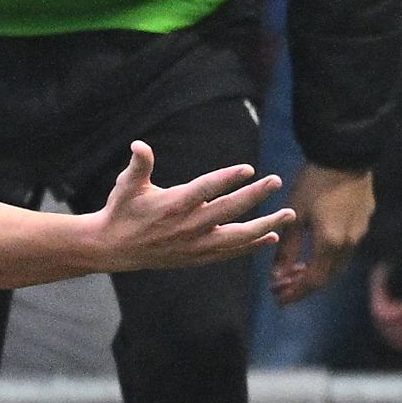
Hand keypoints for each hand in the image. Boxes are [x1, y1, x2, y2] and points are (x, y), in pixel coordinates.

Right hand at [80, 139, 289, 274]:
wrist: (114, 248)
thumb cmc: (122, 210)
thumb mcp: (126, 185)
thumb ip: (138, 164)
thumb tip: (139, 145)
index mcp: (172, 205)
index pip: (205, 189)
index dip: (227, 178)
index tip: (249, 169)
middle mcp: (187, 226)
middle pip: (228, 210)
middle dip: (255, 196)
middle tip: (276, 180)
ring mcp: (194, 245)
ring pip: (236, 236)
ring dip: (264, 225)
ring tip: (287, 215)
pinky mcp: (196, 257)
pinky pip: (230, 252)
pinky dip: (250, 245)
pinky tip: (270, 237)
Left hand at [272, 164, 375, 303]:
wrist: (345, 154)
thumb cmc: (314, 182)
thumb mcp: (295, 214)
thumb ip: (287, 247)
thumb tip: (278, 275)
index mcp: (331, 243)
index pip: (313, 281)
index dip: (296, 293)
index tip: (279, 299)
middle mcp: (349, 244)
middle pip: (328, 277)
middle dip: (305, 285)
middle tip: (285, 286)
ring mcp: (360, 233)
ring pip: (339, 264)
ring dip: (319, 271)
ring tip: (297, 268)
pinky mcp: (365, 221)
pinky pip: (347, 249)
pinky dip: (330, 257)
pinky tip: (317, 248)